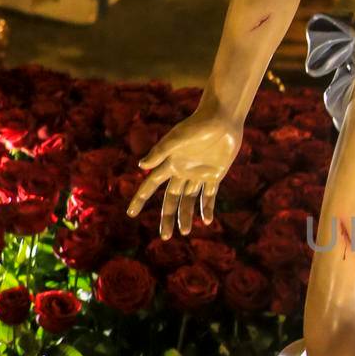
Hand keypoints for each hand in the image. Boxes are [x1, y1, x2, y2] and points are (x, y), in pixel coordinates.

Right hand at [125, 112, 242, 238]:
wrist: (222, 118)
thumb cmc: (197, 125)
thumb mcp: (177, 138)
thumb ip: (160, 152)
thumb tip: (141, 166)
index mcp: (169, 163)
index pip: (151, 185)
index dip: (140, 199)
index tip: (131, 214)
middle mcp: (182, 171)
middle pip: (171, 199)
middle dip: (167, 217)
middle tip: (165, 237)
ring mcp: (199, 173)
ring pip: (189, 200)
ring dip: (186, 215)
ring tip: (185, 232)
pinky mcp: (215, 174)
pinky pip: (210, 195)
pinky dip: (207, 207)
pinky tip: (206, 220)